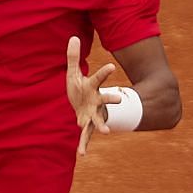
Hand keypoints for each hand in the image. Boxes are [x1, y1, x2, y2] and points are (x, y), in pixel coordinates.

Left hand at [64, 36, 116, 154]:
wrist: (82, 104)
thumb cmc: (79, 88)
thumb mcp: (73, 72)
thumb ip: (72, 56)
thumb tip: (72, 37)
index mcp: (92, 87)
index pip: (99, 78)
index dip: (105, 72)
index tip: (111, 67)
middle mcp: (96, 101)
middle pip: (106, 100)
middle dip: (113, 99)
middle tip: (120, 99)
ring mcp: (93, 114)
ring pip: (99, 119)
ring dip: (102, 125)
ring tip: (106, 132)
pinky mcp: (86, 124)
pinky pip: (85, 136)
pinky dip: (83, 145)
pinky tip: (81, 154)